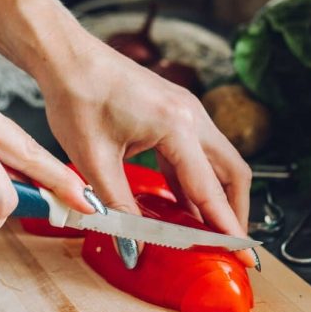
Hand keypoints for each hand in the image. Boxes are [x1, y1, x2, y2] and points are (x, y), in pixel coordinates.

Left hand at [37, 40, 251, 234]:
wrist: (66, 57)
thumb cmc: (77, 96)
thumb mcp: (95, 161)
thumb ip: (118, 207)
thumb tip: (134, 246)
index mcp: (176, 126)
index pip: (210, 189)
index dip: (227, 227)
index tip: (244, 254)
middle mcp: (191, 115)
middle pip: (232, 172)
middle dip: (234, 211)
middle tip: (228, 244)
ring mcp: (186, 111)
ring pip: (218, 162)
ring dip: (215, 196)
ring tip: (205, 231)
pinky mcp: (174, 112)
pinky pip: (197, 152)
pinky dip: (195, 180)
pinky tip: (181, 205)